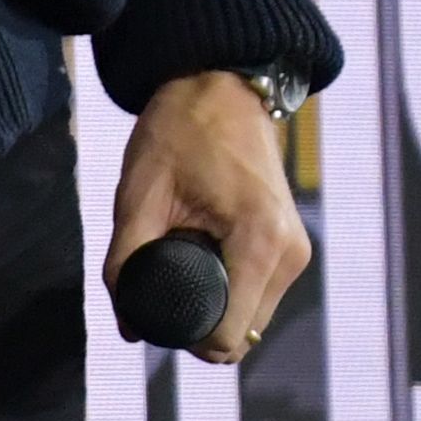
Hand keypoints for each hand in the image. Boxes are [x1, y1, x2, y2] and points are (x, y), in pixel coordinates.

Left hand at [105, 72, 311, 362]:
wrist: (223, 83)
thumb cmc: (180, 131)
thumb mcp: (139, 196)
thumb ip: (125, 265)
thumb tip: (127, 328)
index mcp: (259, 242)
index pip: (227, 337)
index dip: (184, 336)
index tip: (155, 307)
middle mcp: (289, 254)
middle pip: (242, 334)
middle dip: (199, 323)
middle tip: (162, 281)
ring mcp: (296, 250)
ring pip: (252, 317)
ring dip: (217, 306)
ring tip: (184, 258)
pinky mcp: (292, 243)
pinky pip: (259, 293)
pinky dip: (232, 289)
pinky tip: (205, 254)